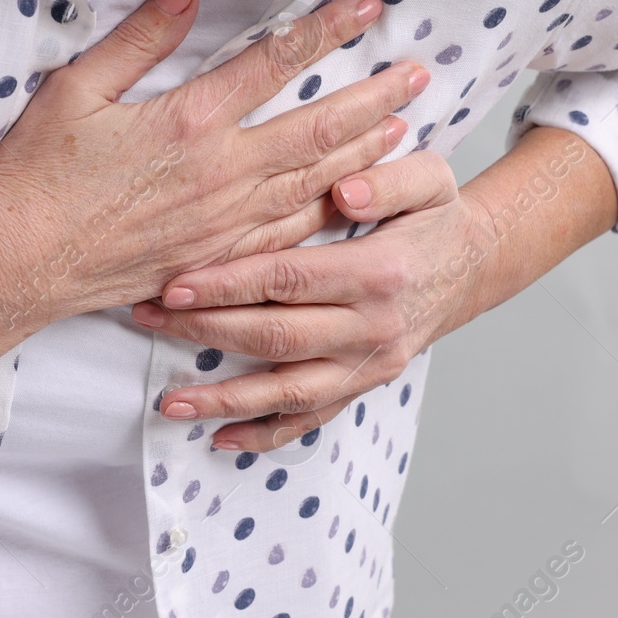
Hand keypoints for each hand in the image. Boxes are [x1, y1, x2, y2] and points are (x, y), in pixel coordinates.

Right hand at [0, 0, 429, 328]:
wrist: (18, 261)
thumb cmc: (37, 174)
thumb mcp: (75, 89)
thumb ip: (136, 41)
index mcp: (189, 120)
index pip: (275, 63)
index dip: (327, 30)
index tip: (367, 7)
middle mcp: (220, 173)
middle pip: (319, 129)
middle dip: (375, 98)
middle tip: (420, 74)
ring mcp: (223, 222)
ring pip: (314, 184)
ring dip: (364, 154)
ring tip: (404, 130)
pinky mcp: (213, 259)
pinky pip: (286, 236)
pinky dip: (327, 214)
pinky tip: (349, 201)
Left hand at [130, 148, 493, 452]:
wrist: (471, 267)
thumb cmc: (434, 217)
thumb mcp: (430, 180)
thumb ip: (389, 179)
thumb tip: (345, 189)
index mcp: (380, 273)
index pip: (288, 279)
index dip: (229, 283)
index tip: (176, 282)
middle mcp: (373, 328)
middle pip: (275, 336)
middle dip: (204, 331)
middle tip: (146, 318)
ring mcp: (367, 365)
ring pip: (286, 391)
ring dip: (225, 399)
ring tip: (170, 403)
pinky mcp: (361, 385)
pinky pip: (311, 419)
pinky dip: (266, 434)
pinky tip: (221, 438)